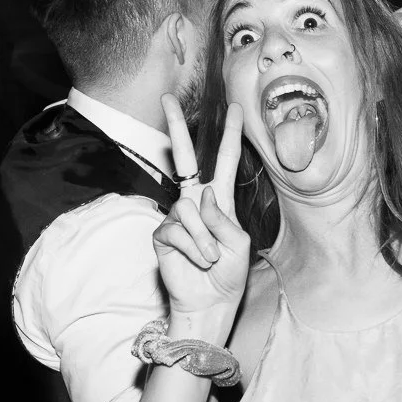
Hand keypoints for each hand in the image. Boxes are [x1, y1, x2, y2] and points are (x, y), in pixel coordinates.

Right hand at [154, 96, 247, 322]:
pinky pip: (177, 231)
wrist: (210, 303)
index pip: (225, 160)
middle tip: (166, 99)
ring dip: (206, 239)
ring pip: (188, 210)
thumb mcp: (239, 243)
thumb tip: (202, 194)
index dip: (231, 135)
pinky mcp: (162, 234)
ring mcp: (176, 216)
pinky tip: (198, 261)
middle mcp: (195, 201)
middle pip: (186, 158)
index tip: (236, 108)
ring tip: (211, 259)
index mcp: (220, 199)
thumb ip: (223, 218)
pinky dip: (194, 249)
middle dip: (176, 127)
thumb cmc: (228, 274)